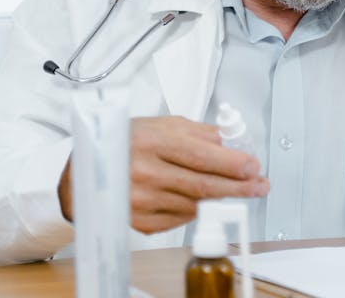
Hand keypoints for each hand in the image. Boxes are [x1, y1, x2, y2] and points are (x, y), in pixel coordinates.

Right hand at [57, 115, 269, 233]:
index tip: (253, 166)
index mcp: (152, 142)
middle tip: (258, 185)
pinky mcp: (139, 221)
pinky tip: (201, 199)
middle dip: (238, 186)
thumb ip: (198, 133)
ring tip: (236, 189)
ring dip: (220, 198)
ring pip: (195, 203)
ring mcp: (140, 200)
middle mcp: (145, 172)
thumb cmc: (126, 143)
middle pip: (203, 184)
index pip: (202, 156)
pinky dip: (195, 208)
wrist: (86, 170)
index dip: (232, 163)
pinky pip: (179, 218)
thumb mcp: (161, 124)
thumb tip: (231, 142)